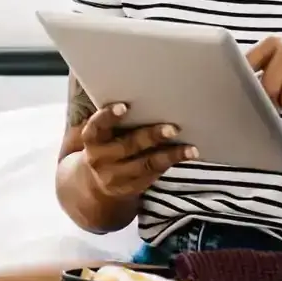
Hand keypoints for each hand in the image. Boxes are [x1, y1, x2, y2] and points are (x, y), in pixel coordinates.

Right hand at [72, 102, 193, 203]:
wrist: (96, 183)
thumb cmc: (106, 144)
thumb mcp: (102, 133)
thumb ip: (115, 120)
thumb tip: (146, 93)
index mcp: (92, 140)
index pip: (96, 127)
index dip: (107, 117)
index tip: (123, 107)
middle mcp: (100, 159)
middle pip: (127, 147)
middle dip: (150, 137)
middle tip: (172, 128)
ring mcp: (117, 176)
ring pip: (145, 164)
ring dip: (169, 155)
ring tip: (189, 148)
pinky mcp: (133, 187)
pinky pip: (154, 174)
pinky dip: (172, 162)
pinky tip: (189, 154)